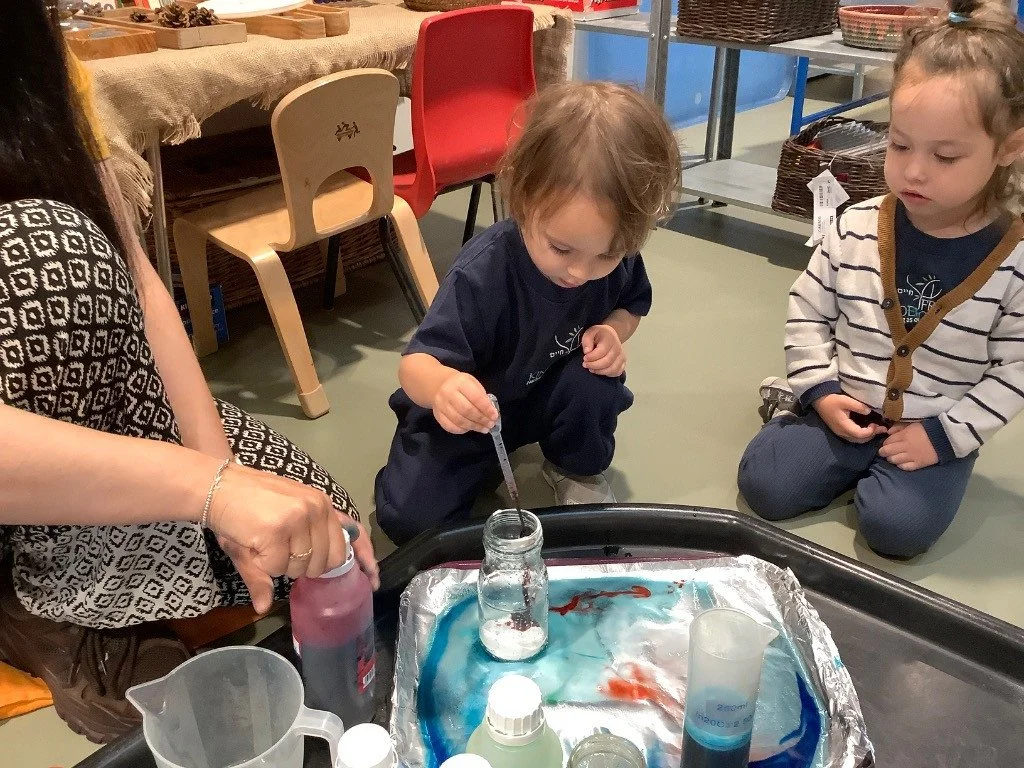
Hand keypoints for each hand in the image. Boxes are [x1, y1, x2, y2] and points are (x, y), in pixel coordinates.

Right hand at [207, 464, 377, 612]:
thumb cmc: (244, 508)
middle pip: (324, 562)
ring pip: (299, 568)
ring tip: (264, 541)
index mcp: (321, 505)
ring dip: (279, 565)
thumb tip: (266, 607)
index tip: (372, 580)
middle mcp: (316, 508)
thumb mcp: (271, 532)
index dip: (364, 559)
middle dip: (301, 566)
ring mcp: (299, 518)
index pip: (353, 535)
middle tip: (279, 548)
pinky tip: (253, 543)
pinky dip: (262, 564)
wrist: (215, 486)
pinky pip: (276, 568)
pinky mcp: (279, 530)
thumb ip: (280, 565)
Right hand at [432, 372, 497, 433]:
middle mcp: (448, 393)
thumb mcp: (473, 384)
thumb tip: (490, 413)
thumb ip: (482, 397)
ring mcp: (441, 405)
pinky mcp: (437, 415)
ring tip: (484, 428)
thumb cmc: (461, 385)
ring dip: (474, 426)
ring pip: (459, 420)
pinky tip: (470, 429)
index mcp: (460, 382)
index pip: (476, 397)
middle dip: (481, 419)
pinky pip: (450, 426)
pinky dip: (462, 430)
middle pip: (467, 410)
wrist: (438, 384)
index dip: (486, 409)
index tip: (494, 416)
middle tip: (490, 424)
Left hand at [582, 324, 625, 376]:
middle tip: (585, 365)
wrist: (609, 335)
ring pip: (612, 369)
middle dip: (594, 365)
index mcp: (610, 339)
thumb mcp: (590, 333)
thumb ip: (587, 341)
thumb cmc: (598, 335)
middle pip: (607, 362)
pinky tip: (599, 371)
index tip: (584, 358)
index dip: (592, 357)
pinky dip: (607, 374)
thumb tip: (587, 351)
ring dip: (600, 371)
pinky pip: (617, 372)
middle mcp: (618, 348)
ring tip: (591, 369)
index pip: (602, 351)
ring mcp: (621, 356)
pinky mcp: (623, 363)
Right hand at [813, 394, 886, 443]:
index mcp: (844, 426)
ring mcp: (840, 433)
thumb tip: (869, 411)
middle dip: (871, 435)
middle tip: (880, 428)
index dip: (870, 431)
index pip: (860, 434)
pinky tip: (866, 429)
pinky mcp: (840, 431)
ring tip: (875, 429)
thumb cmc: (832, 400)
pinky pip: (853, 437)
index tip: (876, 424)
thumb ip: (858, 406)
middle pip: (860, 440)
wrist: (820, 401)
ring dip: (867, 436)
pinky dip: (862, 435)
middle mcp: (842, 432)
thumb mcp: (845, 400)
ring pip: (857, 440)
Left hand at [878, 422, 938, 471]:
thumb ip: (899, 427)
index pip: (887, 441)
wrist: (945, 438)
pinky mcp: (919, 464)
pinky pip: (905, 467)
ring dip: (891, 458)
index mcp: (904, 435)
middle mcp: (906, 446)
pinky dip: (900, 465)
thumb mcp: (912, 425)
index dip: (884, 443)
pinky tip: (901, 463)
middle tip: (884, 452)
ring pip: (894, 460)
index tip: (885, 444)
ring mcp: (912, 456)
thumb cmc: (928, 429)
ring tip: (892, 457)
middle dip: (883, 452)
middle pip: (887, 451)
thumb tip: (888, 432)